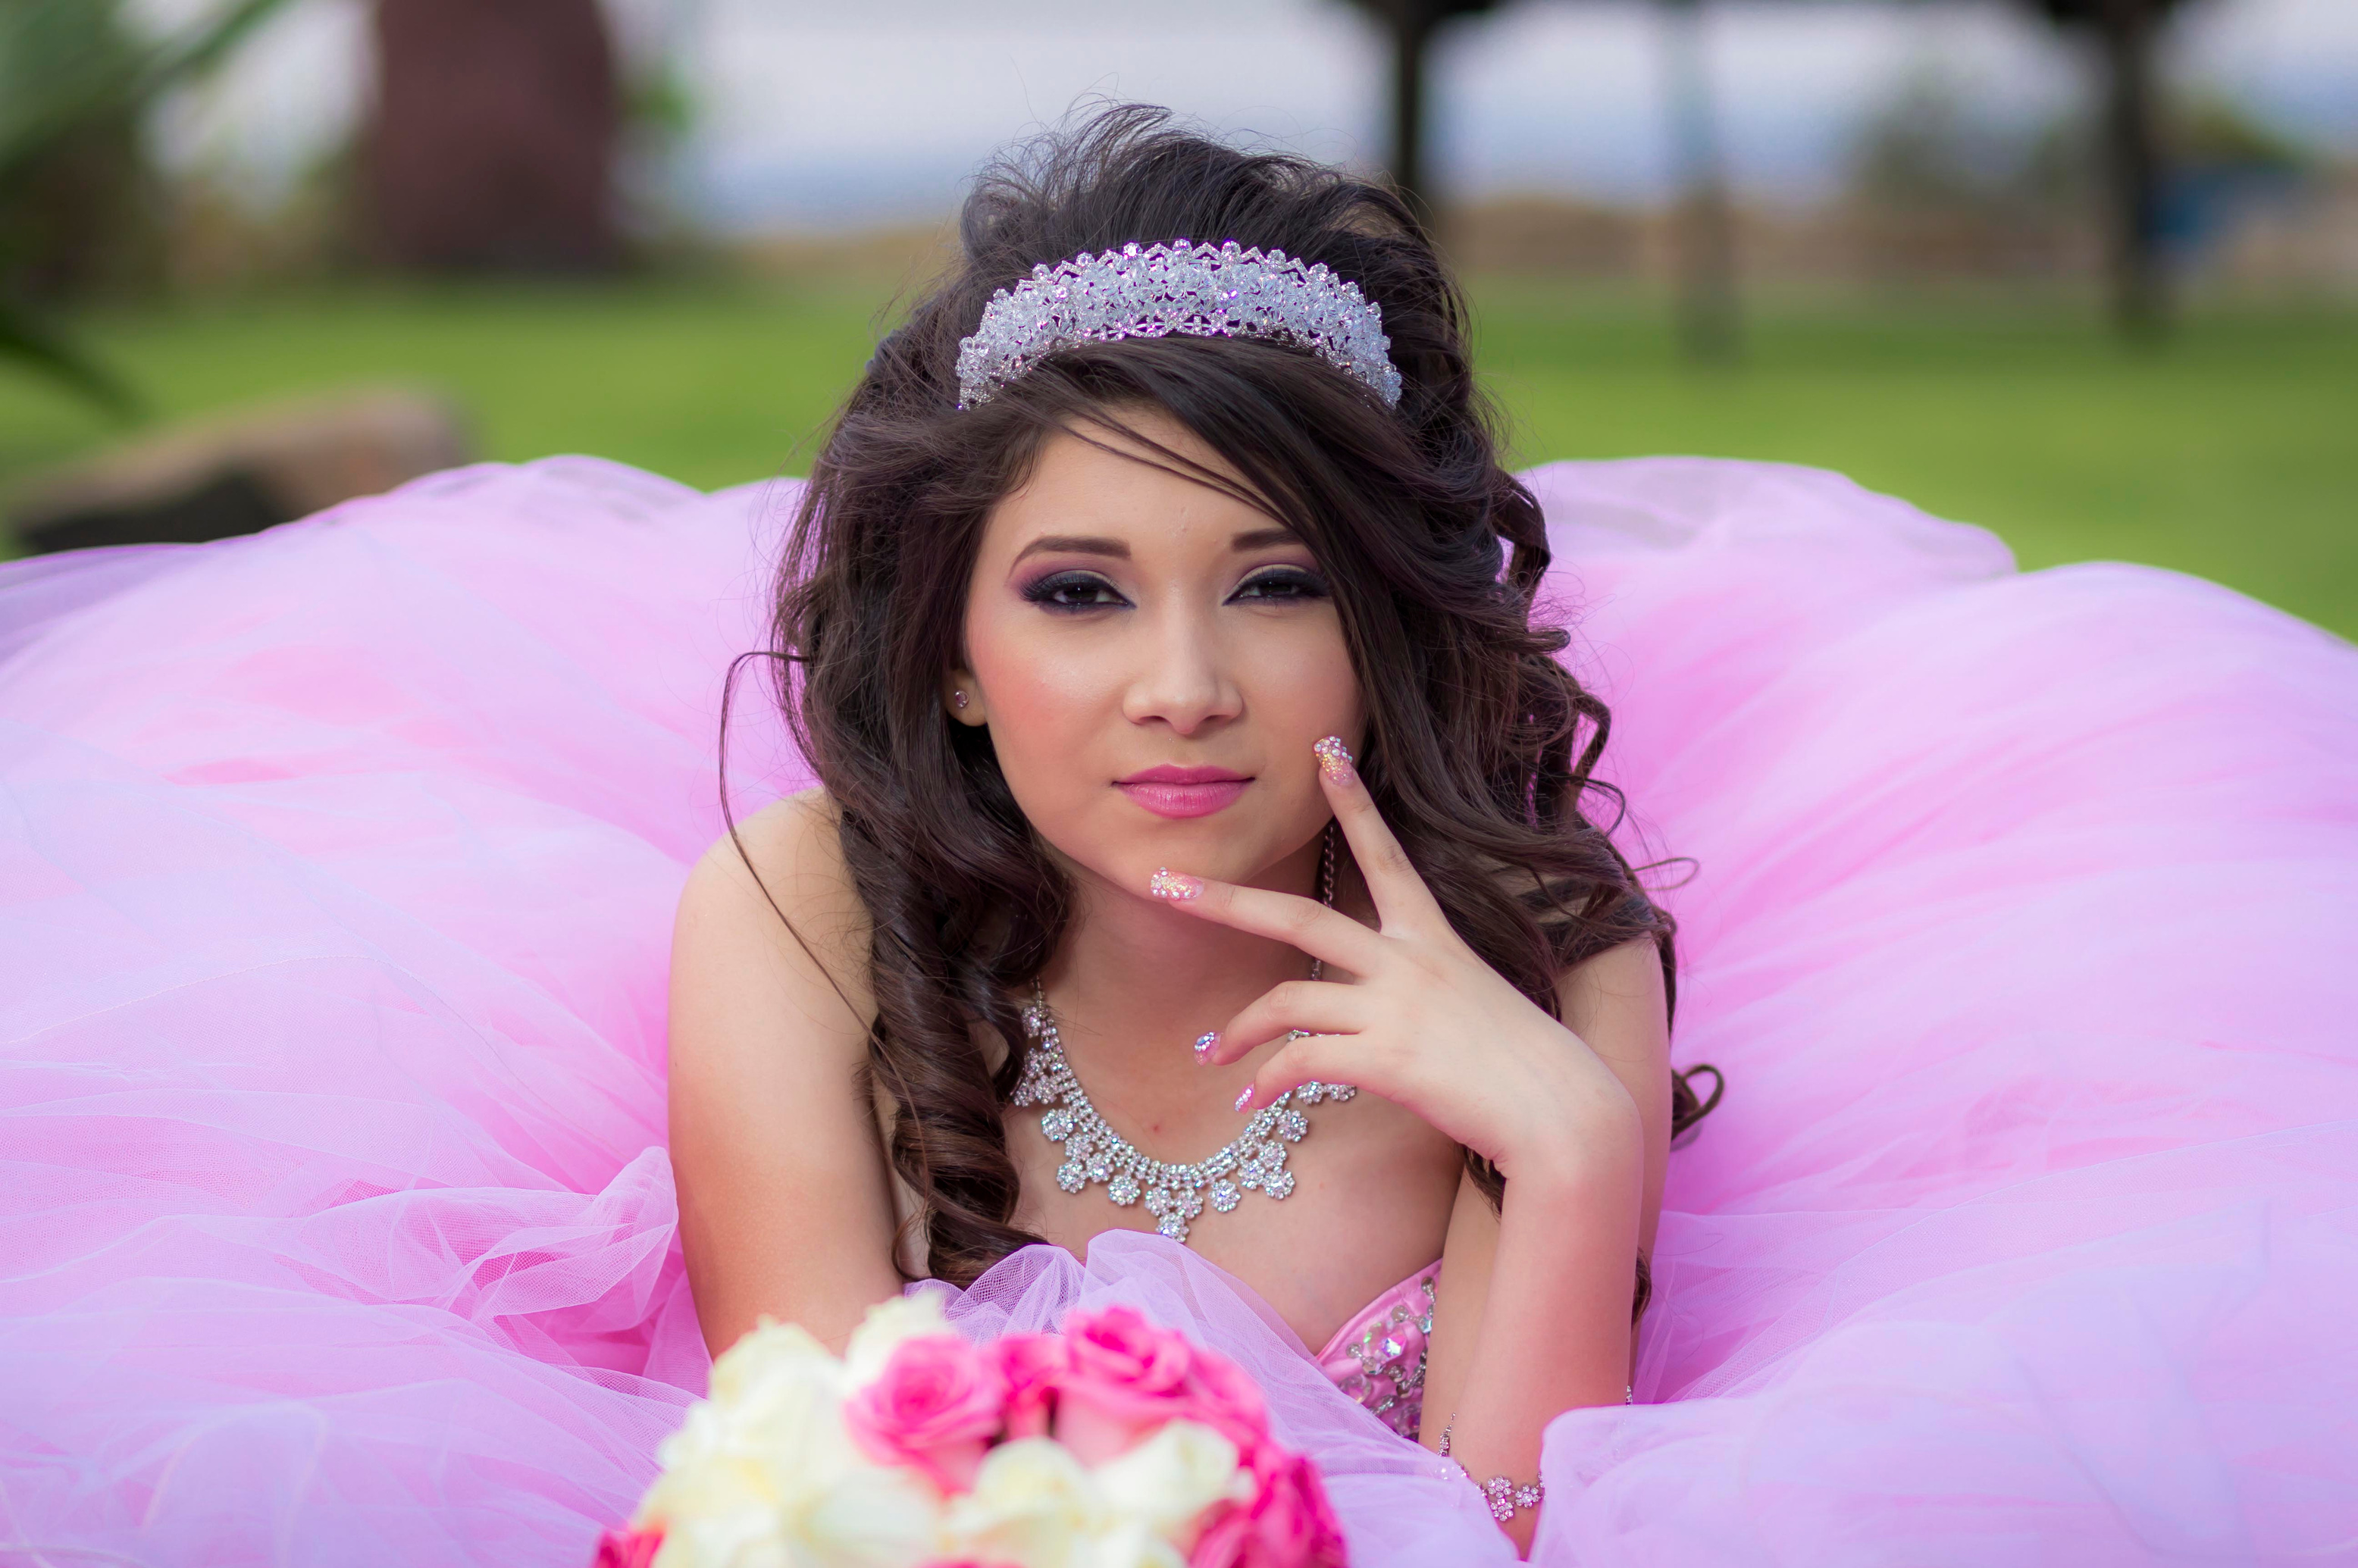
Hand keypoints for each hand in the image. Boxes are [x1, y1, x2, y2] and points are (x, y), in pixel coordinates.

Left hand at [1150, 737, 1641, 1183]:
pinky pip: (1300, 1062)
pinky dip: (1265, 1081)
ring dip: (1238, 1031)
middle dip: (1224, 898)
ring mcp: (1395, 1008)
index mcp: (1433, 939)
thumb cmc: (1527, 1070)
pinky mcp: (1385, 1059)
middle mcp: (1408, 961)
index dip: (1354, 803)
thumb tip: (1383, 1017)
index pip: (1385, 854)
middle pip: (1297, 914)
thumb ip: (1425, 997)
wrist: (1563, 1115)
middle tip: (1163, 884)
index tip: (1325, 751)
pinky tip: (1248, 1100)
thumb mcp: (1477, 1009)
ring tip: (1210, 1053)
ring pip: (1286, 1001)